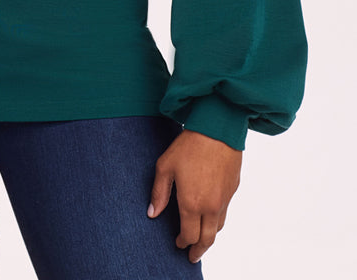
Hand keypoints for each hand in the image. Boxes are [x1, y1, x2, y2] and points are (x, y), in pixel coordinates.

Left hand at [147, 129, 241, 262]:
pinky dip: (217, 220)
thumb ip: (159, 193)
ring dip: (210, 237)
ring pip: (218, 227)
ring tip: (202, 239)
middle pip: (207, 240)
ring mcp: (224, 199)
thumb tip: (152, 213)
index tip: (178, 243)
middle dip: (199, 250)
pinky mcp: (232, 189)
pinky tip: (211, 215)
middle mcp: (210, 206)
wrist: (217, 129)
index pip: (189, 235)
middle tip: (192, 256)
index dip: (183, 243)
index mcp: (191, 203)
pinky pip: (225, 212)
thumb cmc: (189, 145)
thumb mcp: (165, 166)